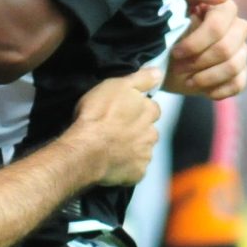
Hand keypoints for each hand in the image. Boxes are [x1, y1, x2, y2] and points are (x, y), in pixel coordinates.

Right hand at [72, 65, 163, 185]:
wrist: (87, 149)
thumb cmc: (98, 114)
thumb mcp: (116, 85)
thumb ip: (141, 79)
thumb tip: (159, 73)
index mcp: (149, 111)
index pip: (153, 108)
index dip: (139, 109)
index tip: (125, 111)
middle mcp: (152, 133)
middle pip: (150, 130)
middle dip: (139, 130)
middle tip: (118, 130)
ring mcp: (145, 155)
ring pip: (144, 150)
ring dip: (133, 148)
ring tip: (114, 147)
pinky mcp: (137, 173)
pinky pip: (136, 169)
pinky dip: (127, 166)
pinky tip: (114, 162)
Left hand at [166, 0, 246, 100]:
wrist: (163, 54)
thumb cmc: (169, 23)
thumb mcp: (176, 2)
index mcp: (223, 9)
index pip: (218, 26)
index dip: (196, 43)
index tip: (176, 52)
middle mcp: (237, 28)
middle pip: (227, 49)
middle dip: (199, 61)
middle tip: (178, 67)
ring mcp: (241, 51)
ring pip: (233, 67)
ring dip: (205, 78)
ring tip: (187, 80)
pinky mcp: (240, 72)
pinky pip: (239, 84)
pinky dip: (218, 90)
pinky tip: (202, 89)